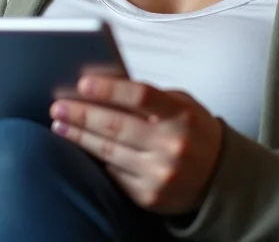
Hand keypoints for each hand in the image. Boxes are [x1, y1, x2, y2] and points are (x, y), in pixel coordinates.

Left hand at [50, 76, 222, 214]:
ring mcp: (160, 174)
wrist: (221, 178)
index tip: (82, 83)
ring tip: (59, 123)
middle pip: (117, 126)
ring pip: (109, 151)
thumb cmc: (193, 129)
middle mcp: (172, 145)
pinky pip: (113, 174)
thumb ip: (149, 96)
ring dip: (79, 136)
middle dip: (82, 114)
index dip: (109, 89)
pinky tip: (78, 146)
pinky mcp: (149, 196)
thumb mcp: (181, 105)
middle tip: (58, 104)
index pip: (140, 97)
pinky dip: (94, 158)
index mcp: (181, 115)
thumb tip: (103, 85)